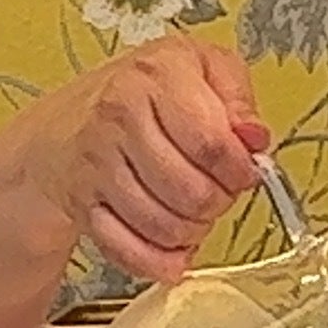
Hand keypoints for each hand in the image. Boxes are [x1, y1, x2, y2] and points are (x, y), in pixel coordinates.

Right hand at [0, 35, 268, 280]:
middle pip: (192, 192)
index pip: (212, 144)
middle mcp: (119, 117)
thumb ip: (238, 98)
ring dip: (192, 232)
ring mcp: (97, 163)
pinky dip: (157, 260)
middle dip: (218, 203)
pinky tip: (172, 247)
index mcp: (157, 77)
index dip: (239, 170)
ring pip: (164, 226)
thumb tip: (255, 138)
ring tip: (194, 213)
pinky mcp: (82, 203)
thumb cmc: (145, 93)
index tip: (243, 172)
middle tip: (218, 192)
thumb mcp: (203, 66)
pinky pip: (126, 250)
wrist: (72, 119)